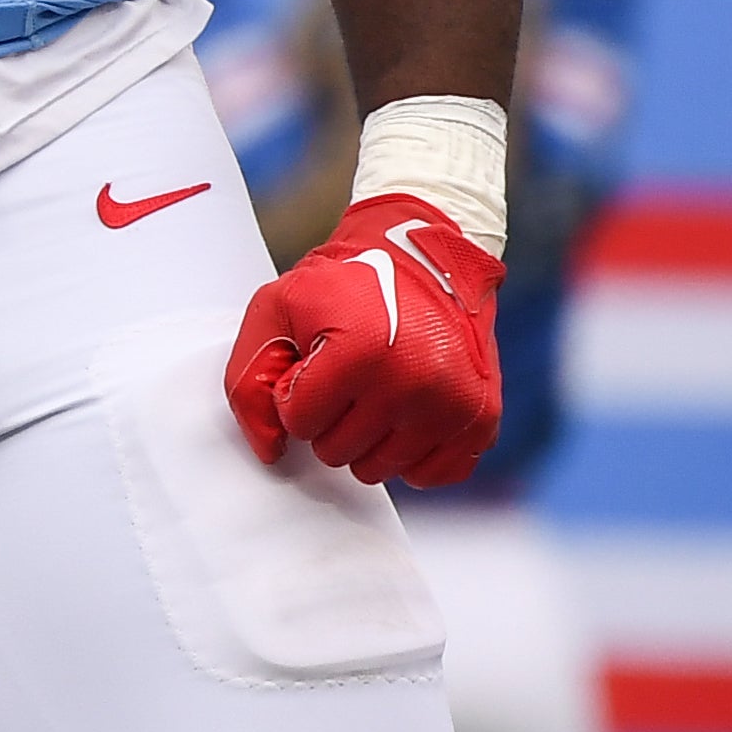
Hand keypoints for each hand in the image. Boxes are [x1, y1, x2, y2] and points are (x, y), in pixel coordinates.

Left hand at [224, 195, 503, 486]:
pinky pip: (427, 475)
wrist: (423, 256)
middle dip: (329, 418)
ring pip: (378, 470)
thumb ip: (251, 378)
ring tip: (375, 386)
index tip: (314, 361)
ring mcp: (453, 406)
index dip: (296, 392)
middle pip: (336, 452)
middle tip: (346, 374)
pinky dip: (409, 451)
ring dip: (366, 437)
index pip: (299, 423)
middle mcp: (414, 384)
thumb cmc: (348, 282)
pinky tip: (406, 410)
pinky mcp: (481, 420)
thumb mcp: (278, 307)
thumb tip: (270, 449)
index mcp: (360, 352)